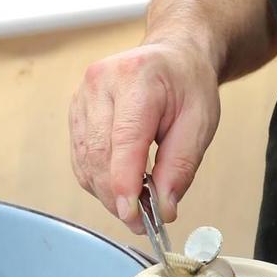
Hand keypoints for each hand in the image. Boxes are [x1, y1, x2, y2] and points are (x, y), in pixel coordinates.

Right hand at [68, 40, 219, 231]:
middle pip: (98, 155)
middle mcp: (100, 83)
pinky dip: (98, 178)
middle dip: (117, 196)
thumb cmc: (187, 83)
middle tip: (142, 221)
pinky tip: (120, 183)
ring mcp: (82, 95)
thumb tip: (164, 207)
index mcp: (136, 78)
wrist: (172, 54)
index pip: (123, 140)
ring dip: (107, 191)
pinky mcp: (75, 110)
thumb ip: (181, 165)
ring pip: (85, 160)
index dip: (124, 182)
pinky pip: (80, 156)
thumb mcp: (201, 122)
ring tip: (136, 204)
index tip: (133, 215)